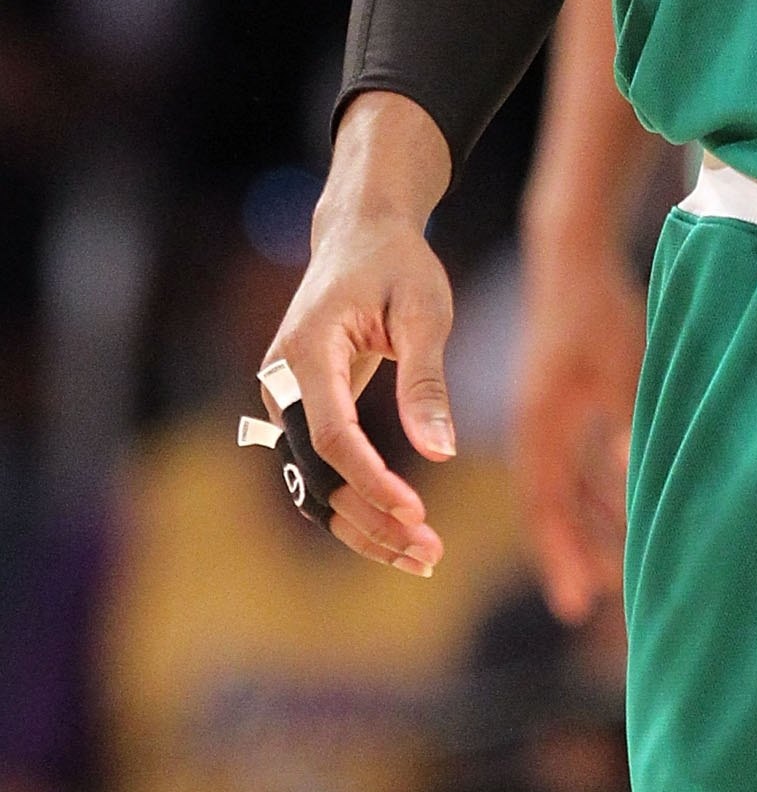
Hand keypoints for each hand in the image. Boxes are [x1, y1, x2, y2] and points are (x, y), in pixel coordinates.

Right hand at [261, 94, 454, 574]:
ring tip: (423, 558)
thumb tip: (441, 453)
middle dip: (370, 519)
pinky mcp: (298, 412)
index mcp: (306, 352)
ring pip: (311, 484)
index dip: (370, 480)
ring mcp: (282, 400)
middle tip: (430, 554)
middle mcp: (280, 382)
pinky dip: (355, 505)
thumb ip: (426, 380)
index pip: (330, 436)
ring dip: (362, 526)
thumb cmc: (398, 265)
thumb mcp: (424, 312)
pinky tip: (401, 532)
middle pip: (315, 473)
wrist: (360, 234)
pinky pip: (320, 471)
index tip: (417, 511)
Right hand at [514, 239, 644, 623]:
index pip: (549, 508)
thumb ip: (631, 422)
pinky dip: (598, 490)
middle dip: (577, 554)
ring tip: (618, 570)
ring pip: (568, 488)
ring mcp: (548, 416)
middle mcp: (537, 430)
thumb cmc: (600, 311)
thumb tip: (637, 479)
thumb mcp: (624, 367)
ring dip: (592, 526)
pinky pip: (577, 461)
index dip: (563, 556)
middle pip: (555, 508)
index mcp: (542, 427)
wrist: (571, 258)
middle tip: (595, 605)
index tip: (576, 604)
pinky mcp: (562, 403)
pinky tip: (626, 510)